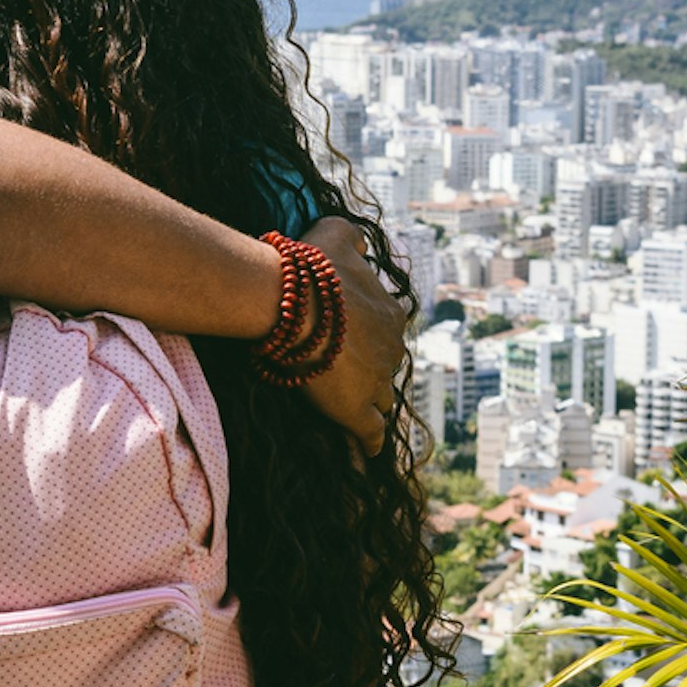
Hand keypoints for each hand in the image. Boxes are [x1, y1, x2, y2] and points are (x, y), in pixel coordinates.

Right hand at [297, 215, 406, 451]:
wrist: (294, 303)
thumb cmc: (312, 268)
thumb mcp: (336, 234)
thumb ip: (353, 235)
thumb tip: (363, 242)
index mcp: (391, 314)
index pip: (386, 328)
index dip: (366, 333)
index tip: (349, 336)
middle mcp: (392, 348)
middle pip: (385, 363)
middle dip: (371, 367)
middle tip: (346, 372)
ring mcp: (377, 381)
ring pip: (382, 397)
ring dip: (372, 402)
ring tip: (359, 411)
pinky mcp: (357, 410)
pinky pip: (371, 433)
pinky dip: (370, 443)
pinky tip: (368, 453)